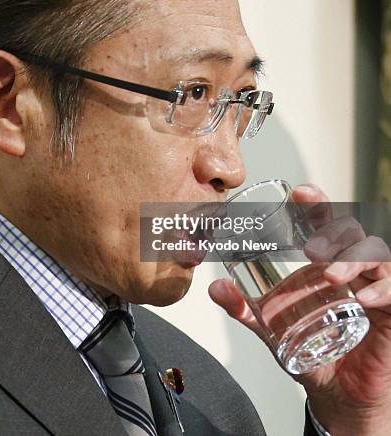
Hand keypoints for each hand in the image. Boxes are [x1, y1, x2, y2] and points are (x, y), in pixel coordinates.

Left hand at [208, 184, 390, 435]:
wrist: (337, 395)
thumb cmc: (312, 350)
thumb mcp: (271, 327)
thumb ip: (244, 307)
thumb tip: (215, 288)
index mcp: (323, 262)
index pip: (324, 222)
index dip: (316, 203)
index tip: (299, 193)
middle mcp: (349, 268)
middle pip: (351, 230)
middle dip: (333, 229)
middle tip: (310, 247)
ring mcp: (372, 287)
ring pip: (376, 253)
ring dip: (353, 259)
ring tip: (330, 275)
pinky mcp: (390, 312)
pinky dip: (381, 289)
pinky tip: (362, 300)